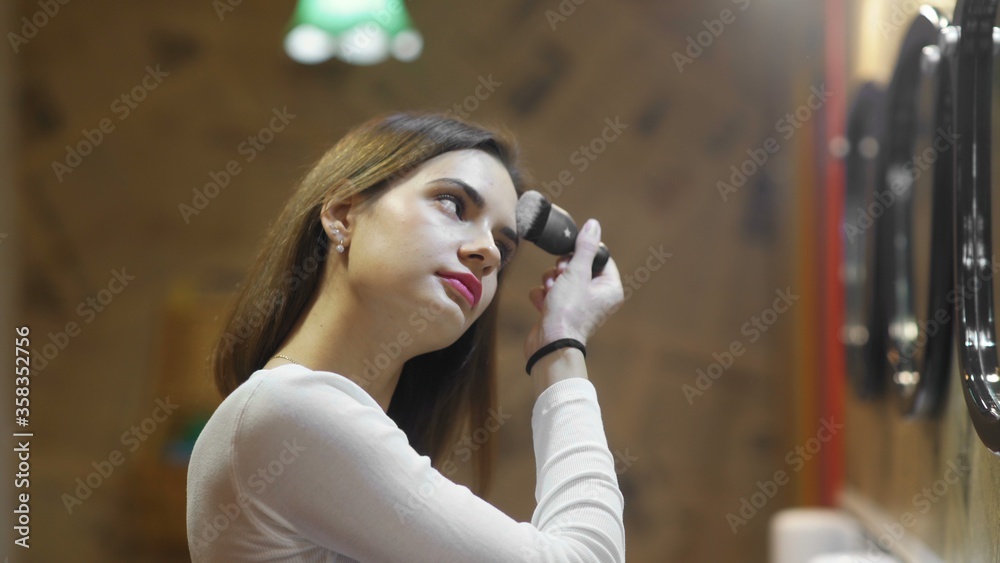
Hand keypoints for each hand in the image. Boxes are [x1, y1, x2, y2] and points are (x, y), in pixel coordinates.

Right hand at [524, 219, 623, 360]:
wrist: (550, 344)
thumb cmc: (568, 310)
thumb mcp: (577, 272)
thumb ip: (585, 247)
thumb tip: (594, 224)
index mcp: (609, 288)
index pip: (600, 258)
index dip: (582, 253)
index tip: (571, 257)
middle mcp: (597, 298)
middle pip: (579, 267)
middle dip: (563, 269)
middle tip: (560, 275)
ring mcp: (578, 306)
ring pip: (562, 279)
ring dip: (551, 281)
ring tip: (550, 291)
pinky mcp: (561, 313)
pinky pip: (551, 294)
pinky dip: (544, 296)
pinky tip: (543, 303)